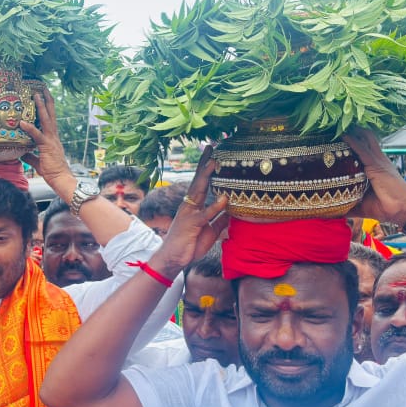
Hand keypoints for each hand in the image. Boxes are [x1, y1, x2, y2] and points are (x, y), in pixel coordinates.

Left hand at [19, 88, 72, 193]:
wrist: (61, 179)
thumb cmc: (52, 172)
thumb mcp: (38, 162)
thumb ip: (30, 156)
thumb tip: (21, 152)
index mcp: (52, 138)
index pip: (50, 119)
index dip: (46, 107)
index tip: (43, 96)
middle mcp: (53, 136)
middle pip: (51, 114)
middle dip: (46, 100)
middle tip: (43, 87)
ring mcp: (51, 140)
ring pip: (46, 119)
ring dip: (41, 106)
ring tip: (36, 95)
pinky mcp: (47, 146)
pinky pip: (37, 135)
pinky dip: (30, 128)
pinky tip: (23, 122)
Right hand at [152, 147, 229, 275]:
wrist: (173, 260)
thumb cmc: (190, 244)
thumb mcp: (210, 230)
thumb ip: (219, 219)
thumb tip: (232, 209)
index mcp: (194, 205)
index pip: (202, 182)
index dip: (207, 168)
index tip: (214, 154)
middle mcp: (189, 205)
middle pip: (198, 180)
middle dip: (205, 164)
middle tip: (211, 147)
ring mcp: (189, 214)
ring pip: (199, 191)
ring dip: (207, 176)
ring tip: (214, 162)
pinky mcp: (191, 225)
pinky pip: (205, 214)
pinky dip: (215, 206)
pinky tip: (224, 198)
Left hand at [343, 127, 405, 225]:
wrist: (403, 211)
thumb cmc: (386, 207)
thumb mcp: (362, 205)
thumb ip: (349, 205)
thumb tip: (333, 211)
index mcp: (375, 167)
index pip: (363, 149)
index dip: (352, 141)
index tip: (336, 136)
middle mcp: (377, 160)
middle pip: (365, 140)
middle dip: (352, 131)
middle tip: (335, 125)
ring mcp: (378, 161)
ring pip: (364, 140)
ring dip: (352, 132)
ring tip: (338, 123)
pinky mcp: (377, 165)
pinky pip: (362, 150)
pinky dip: (353, 141)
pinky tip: (343, 135)